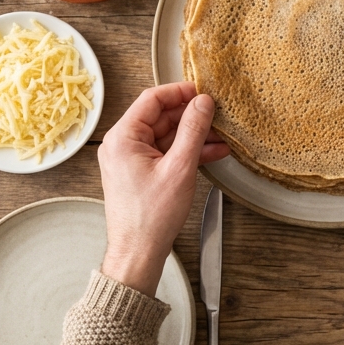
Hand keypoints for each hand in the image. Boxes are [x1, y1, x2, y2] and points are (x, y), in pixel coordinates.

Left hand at [99, 82, 230, 295]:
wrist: (138, 253)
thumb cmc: (151, 217)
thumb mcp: (179, 168)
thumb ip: (193, 131)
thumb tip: (203, 103)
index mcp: (123, 138)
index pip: (152, 99)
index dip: (179, 92)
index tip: (202, 91)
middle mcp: (122, 145)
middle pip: (160, 117)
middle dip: (191, 116)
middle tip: (217, 115)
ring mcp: (130, 160)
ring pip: (165, 136)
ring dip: (193, 136)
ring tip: (221, 137)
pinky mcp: (140, 173)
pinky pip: (165, 153)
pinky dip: (186, 152)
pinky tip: (212, 153)